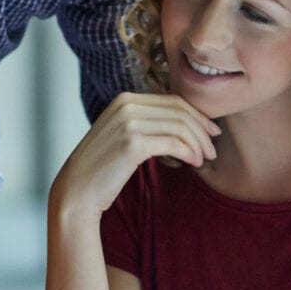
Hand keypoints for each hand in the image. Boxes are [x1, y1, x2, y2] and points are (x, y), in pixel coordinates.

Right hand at [49, 92, 219, 219]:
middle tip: (213, 149)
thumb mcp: (123, 135)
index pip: (172, 101)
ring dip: (198, 143)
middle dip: (202, 129)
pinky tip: (194, 163)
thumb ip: (147, 123)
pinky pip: (173, 143)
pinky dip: (189, 152)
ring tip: (205, 159)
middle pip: (179, 111)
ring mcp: (128, 122)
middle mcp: (126, 105)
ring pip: (179, 126)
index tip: (211, 131)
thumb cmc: (103, 168)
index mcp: (125, 99)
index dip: (197, 115)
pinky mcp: (132, 143)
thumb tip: (185, 123)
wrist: (77, 190)